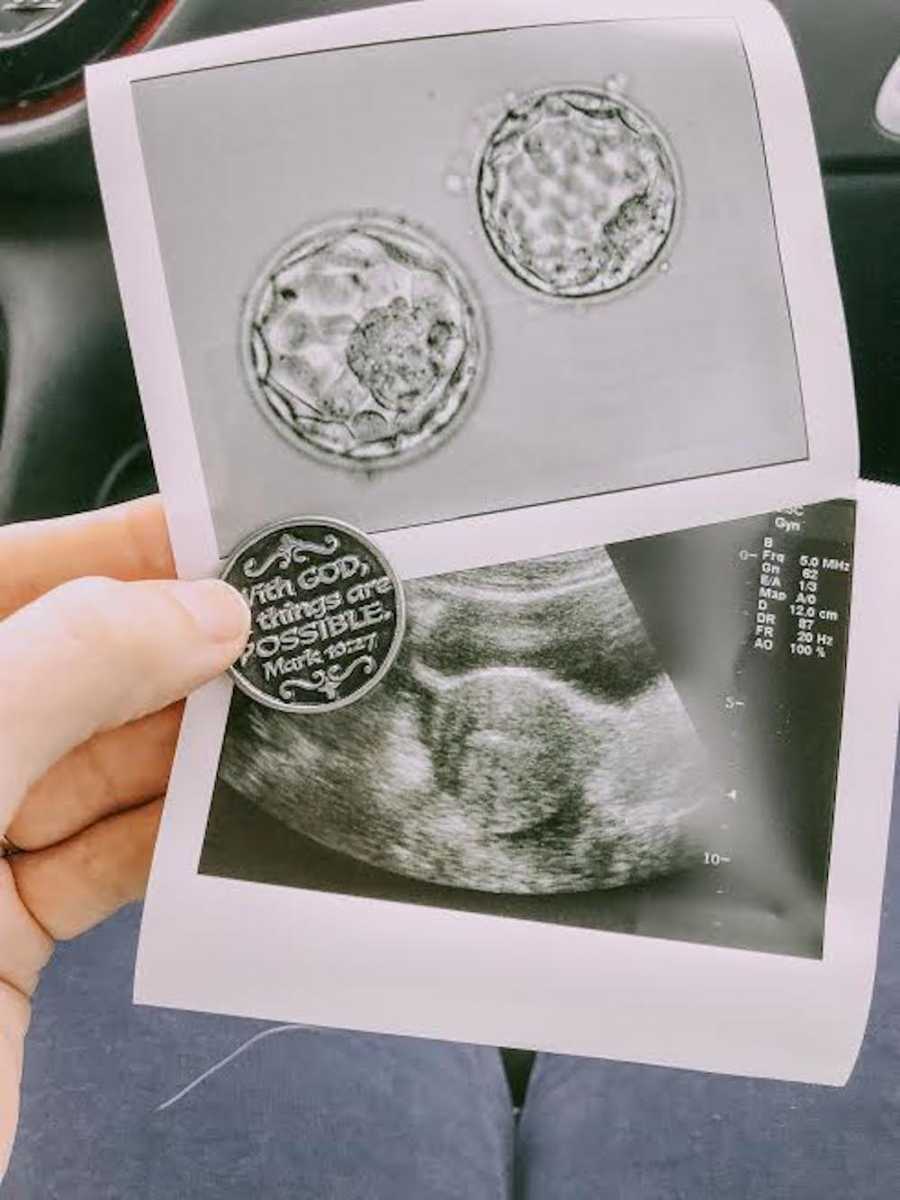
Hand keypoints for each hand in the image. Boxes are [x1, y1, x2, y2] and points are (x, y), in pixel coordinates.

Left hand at [0, 496, 248, 1177]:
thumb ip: (70, 665)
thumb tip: (198, 611)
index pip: (14, 575)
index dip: (121, 545)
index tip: (225, 529)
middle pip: (71, 666)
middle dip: (178, 645)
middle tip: (283, 621)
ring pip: (103, 762)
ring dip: (193, 741)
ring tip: (282, 704)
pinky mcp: (6, 934)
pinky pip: (112, 856)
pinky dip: (177, 833)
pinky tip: (234, 808)